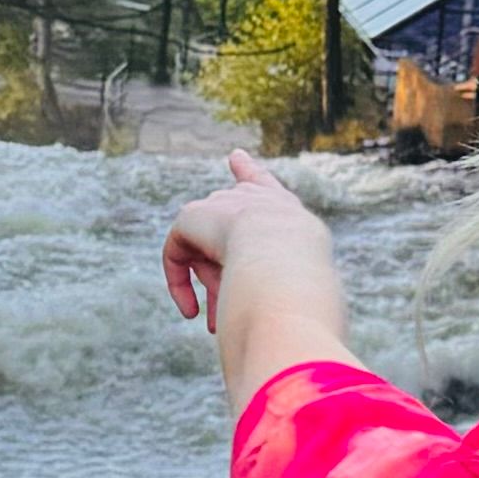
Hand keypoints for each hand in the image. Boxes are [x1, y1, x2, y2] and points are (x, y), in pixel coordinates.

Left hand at [162, 153, 327, 323]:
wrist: (284, 253)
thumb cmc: (300, 276)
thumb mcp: (297, 278)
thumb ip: (272, 276)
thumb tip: (240, 293)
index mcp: (284, 209)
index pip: (262, 184)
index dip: (248, 173)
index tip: (236, 157)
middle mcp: (254, 198)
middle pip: (231, 236)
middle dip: (223, 278)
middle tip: (219, 319)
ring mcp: (223, 203)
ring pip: (208, 254)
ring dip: (213, 288)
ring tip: (216, 320)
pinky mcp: (193, 216)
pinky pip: (179, 254)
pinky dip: (181, 284)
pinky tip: (192, 311)